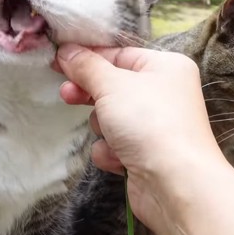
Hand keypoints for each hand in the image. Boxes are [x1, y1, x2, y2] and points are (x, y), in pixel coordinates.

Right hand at [54, 44, 228, 226]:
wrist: (175, 184)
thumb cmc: (149, 123)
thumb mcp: (112, 85)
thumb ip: (86, 66)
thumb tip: (66, 50)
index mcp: (165, 66)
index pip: (119, 54)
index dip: (88, 58)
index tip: (58, 61)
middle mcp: (164, 93)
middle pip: (113, 86)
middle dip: (90, 94)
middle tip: (68, 95)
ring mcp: (155, 126)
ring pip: (110, 117)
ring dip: (102, 128)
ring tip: (113, 136)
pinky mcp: (146, 154)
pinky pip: (115, 145)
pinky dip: (111, 152)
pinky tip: (120, 159)